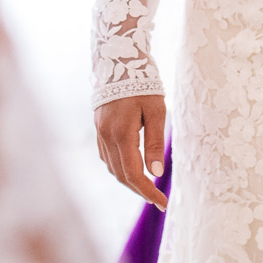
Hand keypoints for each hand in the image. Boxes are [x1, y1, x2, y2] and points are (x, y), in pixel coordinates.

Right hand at [95, 94, 167, 210]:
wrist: (118, 59)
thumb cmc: (143, 84)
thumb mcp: (155, 111)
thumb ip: (154, 143)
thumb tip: (156, 173)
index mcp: (121, 133)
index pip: (133, 174)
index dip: (148, 192)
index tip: (162, 203)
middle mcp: (106, 136)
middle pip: (121, 175)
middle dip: (139, 190)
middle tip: (158, 199)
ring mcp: (100, 132)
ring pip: (112, 167)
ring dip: (129, 180)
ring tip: (147, 187)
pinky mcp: (99, 127)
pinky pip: (107, 156)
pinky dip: (120, 167)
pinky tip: (132, 167)